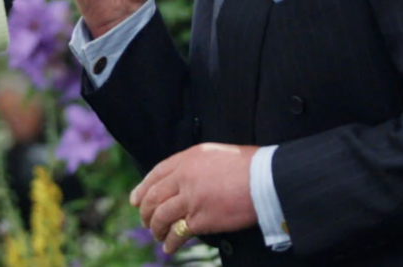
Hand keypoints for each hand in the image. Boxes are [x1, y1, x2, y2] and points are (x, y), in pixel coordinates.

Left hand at [131, 143, 259, 254]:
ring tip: (157, 235)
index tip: (135, 200)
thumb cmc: (250, 166)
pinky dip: (170, 241)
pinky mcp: (201, 218)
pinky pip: (178, 232)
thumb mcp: (217, 155)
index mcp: (189, 158)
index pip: (157, 173)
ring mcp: (191, 198)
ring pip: (161, 215)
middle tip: (145, 221)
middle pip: (153, 196)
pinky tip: (169, 247)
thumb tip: (187, 181)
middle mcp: (185, 177)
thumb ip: (197, 166)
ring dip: (155, 228)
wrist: (266, 178)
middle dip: (145, 211)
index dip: (142, 188)